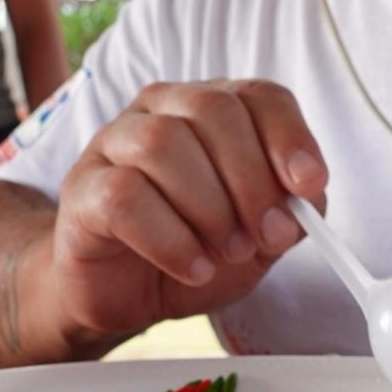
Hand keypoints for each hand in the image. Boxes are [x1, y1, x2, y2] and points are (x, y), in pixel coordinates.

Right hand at [48, 80, 326, 341]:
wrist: (125, 296)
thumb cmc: (194, 253)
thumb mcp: (259, 238)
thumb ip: (287, 214)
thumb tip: (303, 202)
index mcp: (211, 109)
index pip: (258, 94)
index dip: (289, 136)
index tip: (308, 184)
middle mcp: (160, 110)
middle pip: (213, 111)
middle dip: (251, 179)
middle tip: (265, 237)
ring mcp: (114, 143)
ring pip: (163, 145)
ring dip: (209, 209)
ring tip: (226, 253)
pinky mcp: (82, 189)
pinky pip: (125, 196)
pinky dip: (171, 239)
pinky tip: (194, 268)